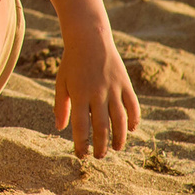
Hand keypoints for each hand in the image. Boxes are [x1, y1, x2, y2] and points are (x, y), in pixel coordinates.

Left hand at [54, 33, 140, 158]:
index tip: (81, 155)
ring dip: (119, 137)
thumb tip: (60, 128)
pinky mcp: (125, 84)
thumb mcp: (61, 82)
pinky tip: (132, 129)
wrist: (90, 38)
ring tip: (116, 148)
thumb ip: (61, 106)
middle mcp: (97, 93)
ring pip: (120, 119)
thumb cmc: (72, 63)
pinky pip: (133, 105)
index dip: (81, 143)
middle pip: (102, 126)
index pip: (81, 126)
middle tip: (100, 156)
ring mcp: (114, 88)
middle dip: (101, 145)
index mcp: (79, 94)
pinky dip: (134, 119)